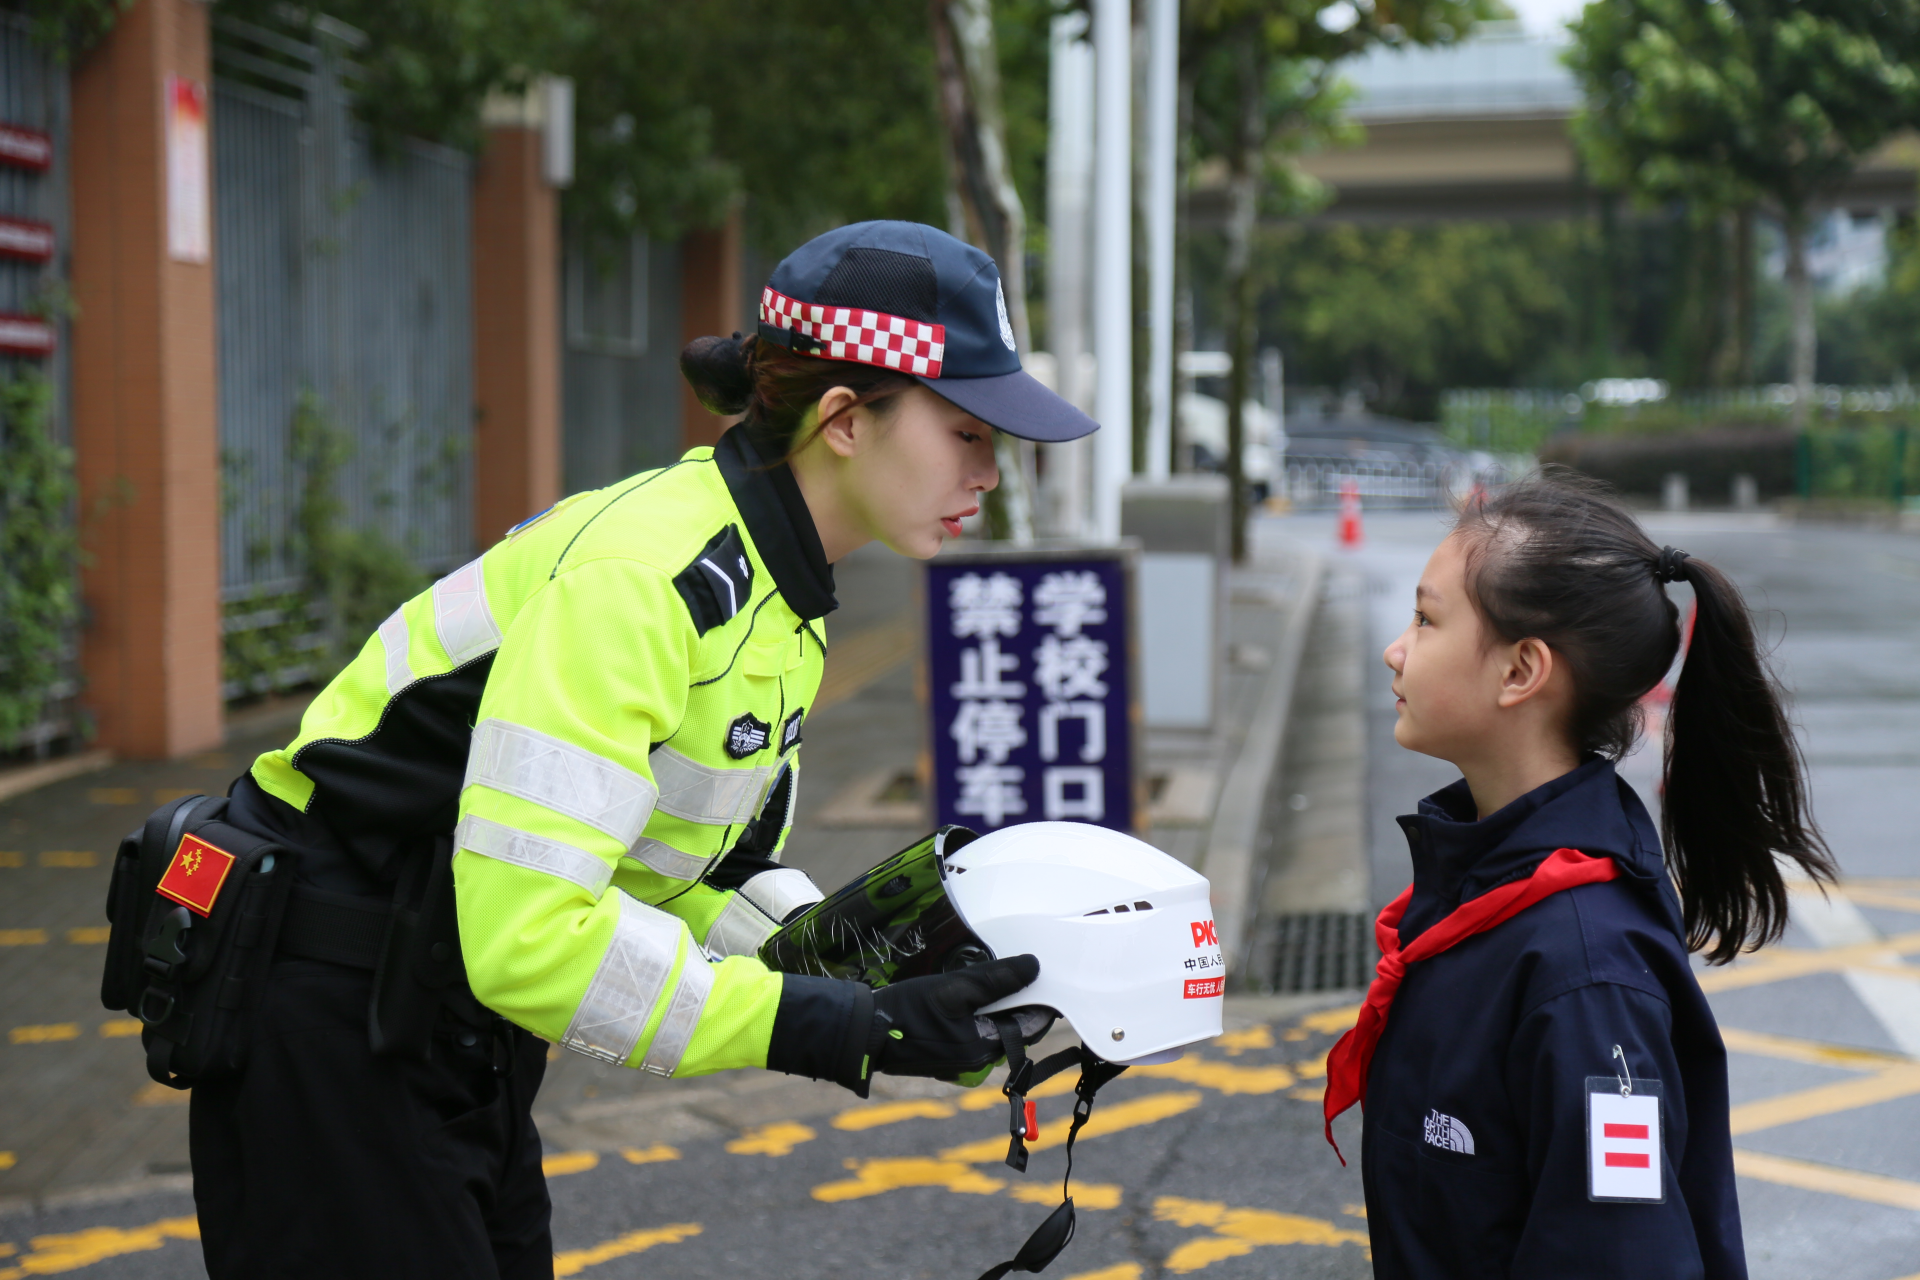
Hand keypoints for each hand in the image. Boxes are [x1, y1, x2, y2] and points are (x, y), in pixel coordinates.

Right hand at [869, 955, 1040, 1080]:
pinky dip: (979, 1016)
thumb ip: (997, 978)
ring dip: (997, 1007)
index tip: (1048, 976)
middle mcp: (978, 1062)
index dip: (1042, 999)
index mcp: (985, 1048)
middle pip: (1014, 1028)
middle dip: (1018, 1000)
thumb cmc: (907, 1011)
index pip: (1031, 1025)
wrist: (864, 1035)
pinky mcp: (948, 1059)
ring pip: (994, 1030)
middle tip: (1018, 970)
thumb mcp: (954, 987)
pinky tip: (969, 997)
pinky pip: (975, 1035)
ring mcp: (962, 1063)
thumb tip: (1034, 967)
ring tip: (991, 979)